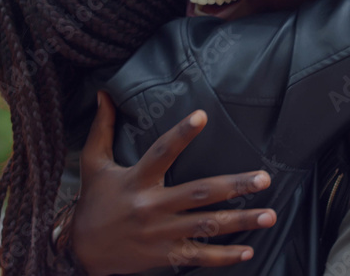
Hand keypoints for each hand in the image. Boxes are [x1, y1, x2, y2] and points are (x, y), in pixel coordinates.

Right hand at [70, 91, 277, 274]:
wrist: (80, 252)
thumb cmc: (93, 202)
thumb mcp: (92, 163)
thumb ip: (102, 128)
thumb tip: (103, 93)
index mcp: (135, 180)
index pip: (161, 152)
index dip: (181, 134)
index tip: (202, 116)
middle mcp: (150, 207)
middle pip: (198, 194)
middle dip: (233, 186)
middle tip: (264, 178)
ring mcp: (159, 234)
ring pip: (206, 226)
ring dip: (241, 221)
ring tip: (270, 214)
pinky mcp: (164, 256)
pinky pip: (198, 256)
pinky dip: (224, 255)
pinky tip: (249, 248)